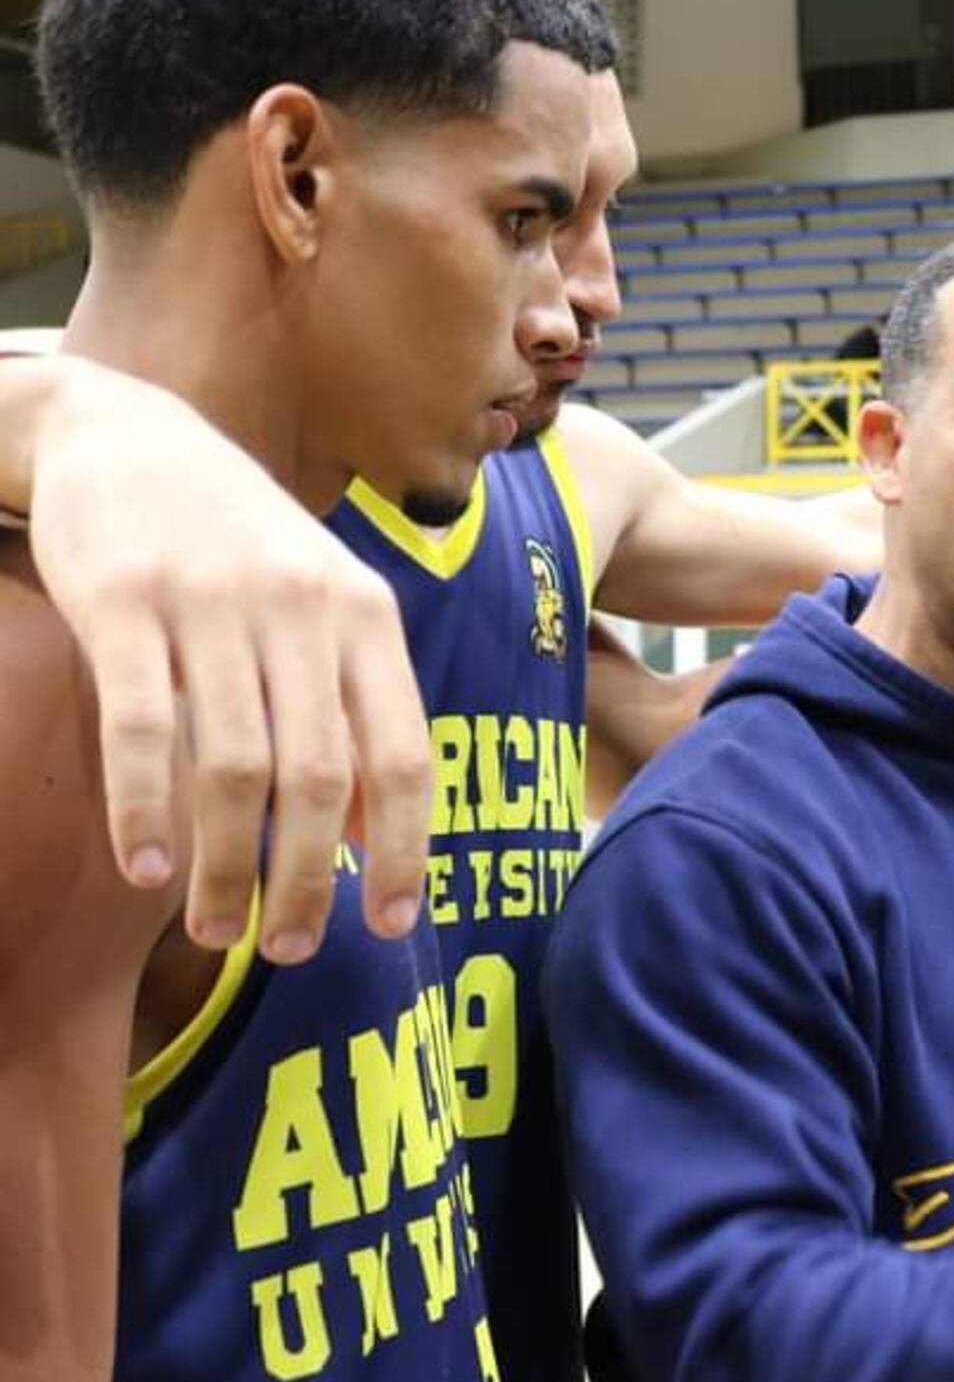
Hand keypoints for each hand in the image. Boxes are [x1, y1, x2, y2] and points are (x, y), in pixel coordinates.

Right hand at [26, 359, 430, 961]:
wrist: (122, 433)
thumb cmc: (236, 544)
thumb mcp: (321, 608)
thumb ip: (356, 709)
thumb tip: (373, 837)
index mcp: (365, 616)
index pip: (403, 756)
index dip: (404, 851)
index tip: (390, 925)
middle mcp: (302, 609)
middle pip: (322, 777)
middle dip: (309, 879)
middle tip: (287, 949)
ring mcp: (213, 603)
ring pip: (235, 766)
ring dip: (227, 864)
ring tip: (216, 930)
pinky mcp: (123, 600)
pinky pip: (143, 726)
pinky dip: (146, 808)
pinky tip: (145, 868)